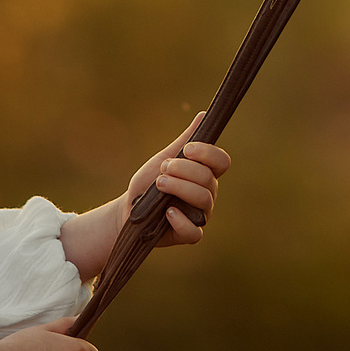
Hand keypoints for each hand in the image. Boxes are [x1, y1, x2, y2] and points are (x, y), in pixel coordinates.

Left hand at [126, 115, 230, 248]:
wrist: (128, 209)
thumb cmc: (149, 183)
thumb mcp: (165, 158)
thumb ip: (185, 140)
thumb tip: (203, 115)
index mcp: (205, 174)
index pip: (221, 161)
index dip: (208, 154)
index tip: (187, 149)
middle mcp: (207, 195)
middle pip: (209, 179)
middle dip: (184, 170)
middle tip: (163, 169)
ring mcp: (199, 215)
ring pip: (204, 200)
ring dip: (180, 188)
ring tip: (159, 184)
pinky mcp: (188, 234)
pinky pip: (195, 232)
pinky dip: (181, 221)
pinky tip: (167, 212)